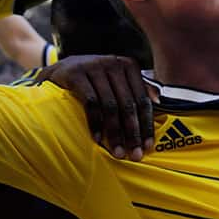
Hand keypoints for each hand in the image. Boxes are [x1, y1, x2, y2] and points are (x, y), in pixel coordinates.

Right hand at [37, 55, 154, 159]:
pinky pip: (91, 103)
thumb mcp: (115, 80)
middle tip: (133, 155)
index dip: (146, 125)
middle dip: (132, 133)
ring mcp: (93, 66)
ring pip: (110, 106)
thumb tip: (160, 100)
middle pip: (128, 104)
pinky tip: (97, 139)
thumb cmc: (92, 81)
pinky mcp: (75, 74)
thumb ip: (135, 88)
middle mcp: (113, 63)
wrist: (58, 71)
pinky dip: (95, 123)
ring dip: (115, 133)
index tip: (148, 147)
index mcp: (128, 66)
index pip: (142, 99)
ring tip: (117, 153)